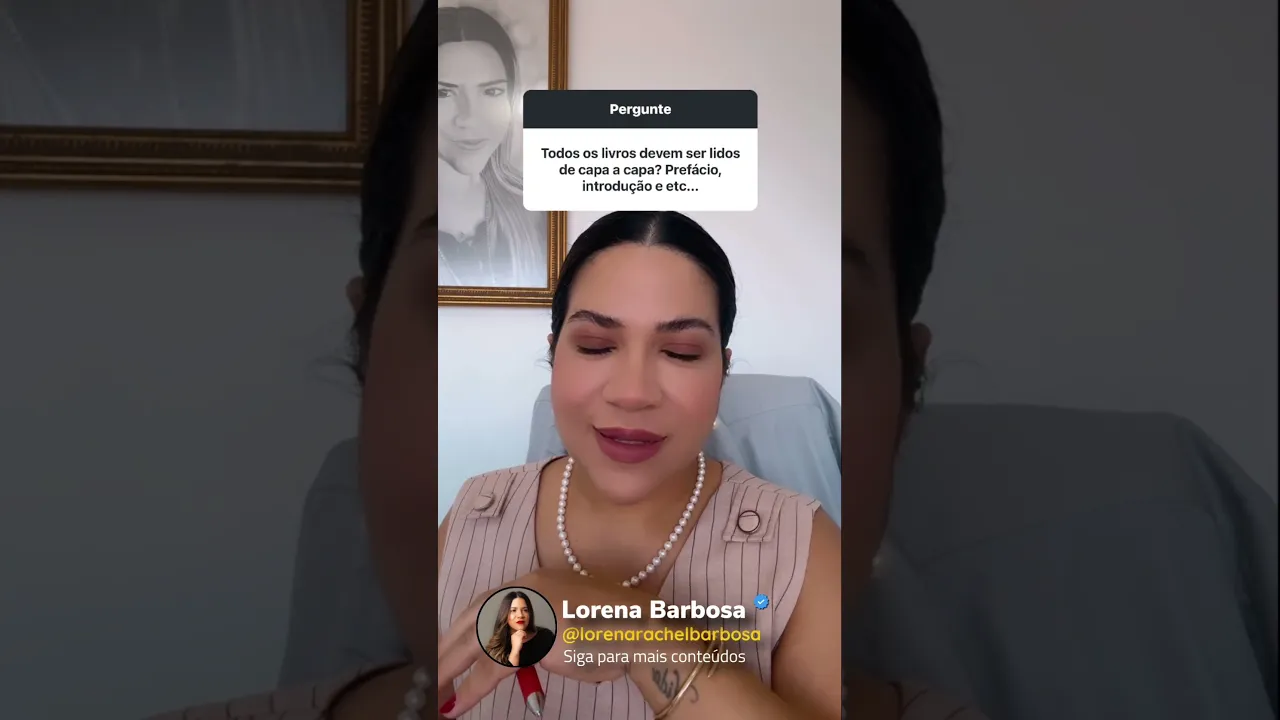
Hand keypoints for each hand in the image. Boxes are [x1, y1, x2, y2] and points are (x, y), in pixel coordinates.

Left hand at [437, 569, 656, 717]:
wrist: (641, 630)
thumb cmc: (614, 631)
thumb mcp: (567, 624)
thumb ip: (538, 632)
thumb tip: (517, 655)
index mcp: (535, 581)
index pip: (485, 603)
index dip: (462, 628)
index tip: (446, 648)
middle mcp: (527, 589)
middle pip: (471, 618)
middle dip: (446, 648)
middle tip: (429, 675)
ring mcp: (530, 609)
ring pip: (475, 641)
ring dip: (450, 669)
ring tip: (434, 693)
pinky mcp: (534, 635)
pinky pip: (492, 665)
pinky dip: (471, 686)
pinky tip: (457, 703)